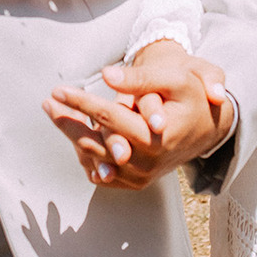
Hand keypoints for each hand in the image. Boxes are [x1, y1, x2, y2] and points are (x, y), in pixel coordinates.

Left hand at [43, 40, 232, 190]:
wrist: (209, 127)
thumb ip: (140, 79)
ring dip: (73, 136)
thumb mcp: (174, 80)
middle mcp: (148, 162)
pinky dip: (86, 155)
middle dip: (69, 122)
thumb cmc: (190, 97)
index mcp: (158, 137)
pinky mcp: (136, 181)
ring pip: (96, 159)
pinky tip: (73, 134)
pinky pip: (103, 173)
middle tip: (47, 103)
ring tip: (54, 112)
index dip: (82, 102)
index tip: (59, 89)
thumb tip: (107, 74)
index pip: (110, 118)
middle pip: (97, 142)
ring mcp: (141, 175)